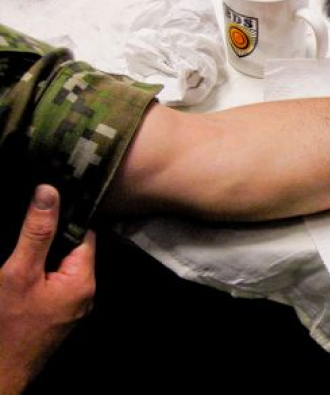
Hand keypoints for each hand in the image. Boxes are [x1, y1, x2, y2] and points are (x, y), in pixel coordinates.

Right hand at [0, 186, 95, 393]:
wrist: (0, 372)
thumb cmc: (9, 324)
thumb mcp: (19, 272)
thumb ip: (37, 233)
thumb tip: (49, 192)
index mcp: (83, 279)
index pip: (85, 235)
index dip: (68, 216)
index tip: (51, 198)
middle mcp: (84, 292)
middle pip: (74, 250)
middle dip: (53, 236)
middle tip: (31, 215)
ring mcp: (70, 306)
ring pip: (61, 267)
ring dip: (44, 254)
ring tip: (25, 236)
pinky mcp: (55, 314)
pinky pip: (52, 283)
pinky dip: (39, 273)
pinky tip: (23, 265)